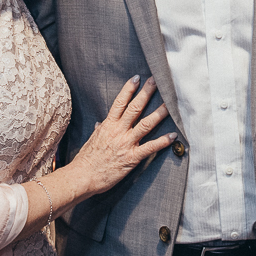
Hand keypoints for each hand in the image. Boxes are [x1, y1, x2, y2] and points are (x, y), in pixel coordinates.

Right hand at [72, 75, 173, 196]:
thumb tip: (100, 123)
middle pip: (135, 108)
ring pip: (146, 124)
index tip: (137, 78)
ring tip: (171, 104)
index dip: (129, 89)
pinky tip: (173, 136)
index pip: (119, 102)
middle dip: (147, 93)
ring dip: (160, 113)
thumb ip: (99, 130)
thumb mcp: (92, 140)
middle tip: (157, 81)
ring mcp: (126, 143)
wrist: (82, 177)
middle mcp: (118, 131)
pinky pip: (150, 147)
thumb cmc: (86, 160)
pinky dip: (162, 142)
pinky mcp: (131, 157)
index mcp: (108, 125)